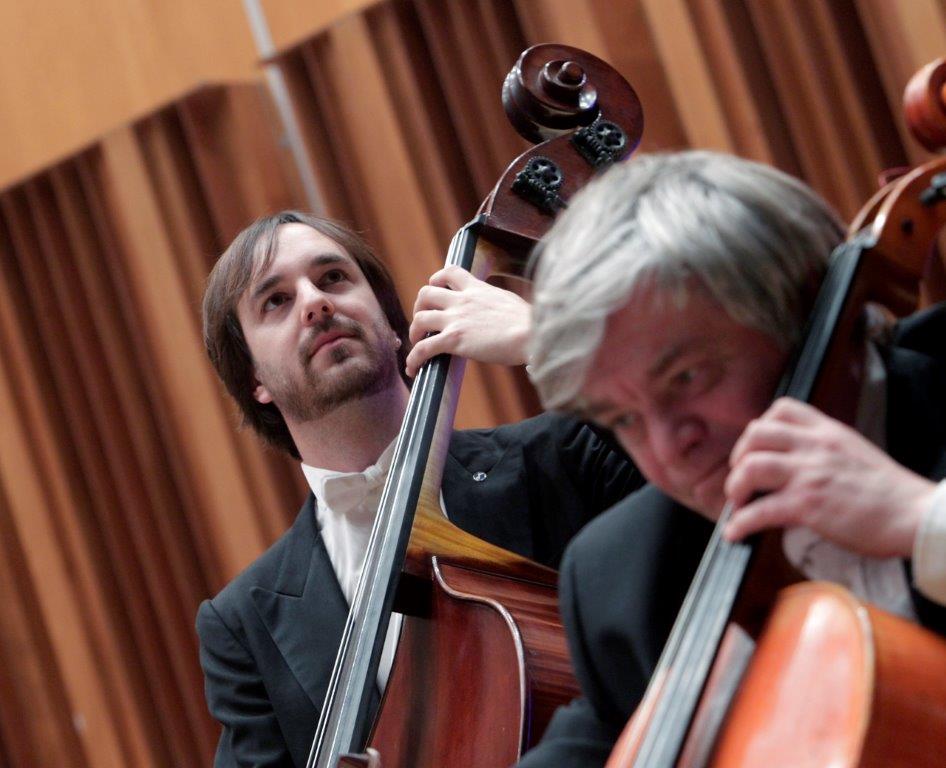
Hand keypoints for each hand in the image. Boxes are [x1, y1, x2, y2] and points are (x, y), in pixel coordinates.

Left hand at [405, 266, 530, 376]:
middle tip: (422, 320)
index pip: (450, 272)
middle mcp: (462, 300)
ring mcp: (456, 319)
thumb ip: (494, 302)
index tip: (435, 288)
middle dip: (419, 306)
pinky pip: (423, 348)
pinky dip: (413, 359)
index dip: (436, 279)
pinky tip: (413, 369)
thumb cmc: (530, 323)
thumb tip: (497, 312)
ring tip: (416, 344)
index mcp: (477, 288)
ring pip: (419, 319)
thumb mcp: (509, 302)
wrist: (532, 334)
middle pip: (426, 293)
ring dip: (413, 333)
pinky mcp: (454, 339)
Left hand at [723, 398, 936, 557]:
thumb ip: (823, 450)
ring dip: (735, 488)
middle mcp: (814, 447)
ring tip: (737, 504)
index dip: (759, 428)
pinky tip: (736, 532)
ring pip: (750, 468)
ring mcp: (809, 474)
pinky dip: (740, 523)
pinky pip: (759, 511)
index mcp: (828, 432)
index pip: (781, 409)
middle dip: (739, 458)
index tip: (754, 449)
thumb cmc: (888, 492)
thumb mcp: (853, 452)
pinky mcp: (807, 505)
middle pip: (755, 434)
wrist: (913, 516)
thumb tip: (792, 463)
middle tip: (740, 479)